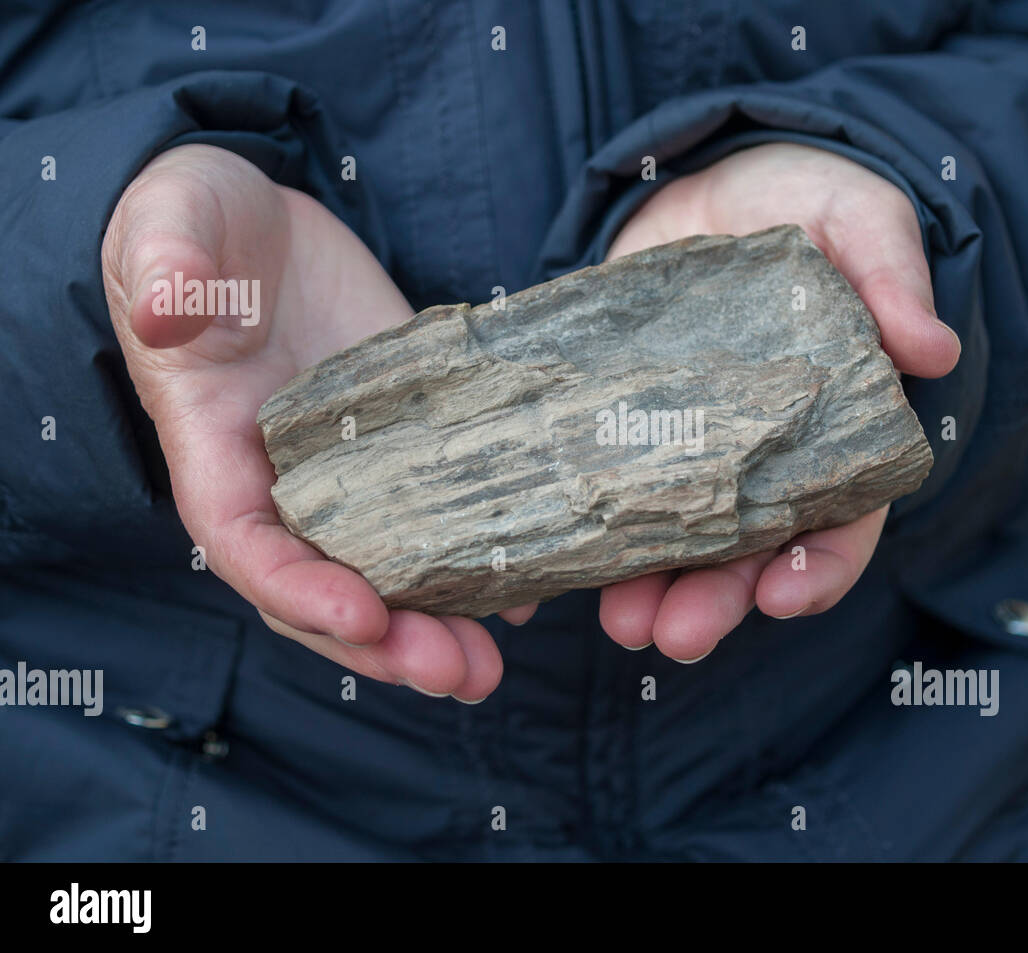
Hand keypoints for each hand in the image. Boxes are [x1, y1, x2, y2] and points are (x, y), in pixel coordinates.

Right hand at [102, 144, 523, 701]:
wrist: (259, 222)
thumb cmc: (197, 226)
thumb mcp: (172, 232)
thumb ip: (168, 267)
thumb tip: (170, 305)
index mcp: (215, 451)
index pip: (249, 548)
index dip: (300, 592)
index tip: (365, 614)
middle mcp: (284, 483)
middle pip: (328, 590)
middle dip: (388, 642)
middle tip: (459, 672)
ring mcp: (352, 471)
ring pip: (389, 571)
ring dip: (438, 625)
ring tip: (492, 662)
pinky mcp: (410, 443)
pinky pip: (440, 516)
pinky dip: (480, 558)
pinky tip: (529, 588)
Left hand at [598, 142, 959, 660]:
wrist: (715, 179)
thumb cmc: (809, 204)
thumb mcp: (859, 223)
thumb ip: (892, 276)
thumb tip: (933, 348)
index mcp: (832, 433)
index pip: (840, 521)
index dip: (819, 568)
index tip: (784, 596)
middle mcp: (759, 459)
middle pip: (745, 553)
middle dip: (714, 598)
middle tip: (673, 634)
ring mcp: (685, 449)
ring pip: (670, 541)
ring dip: (643, 588)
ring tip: (615, 620)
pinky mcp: (618, 426)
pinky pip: (594, 492)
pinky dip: (568, 539)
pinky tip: (531, 578)